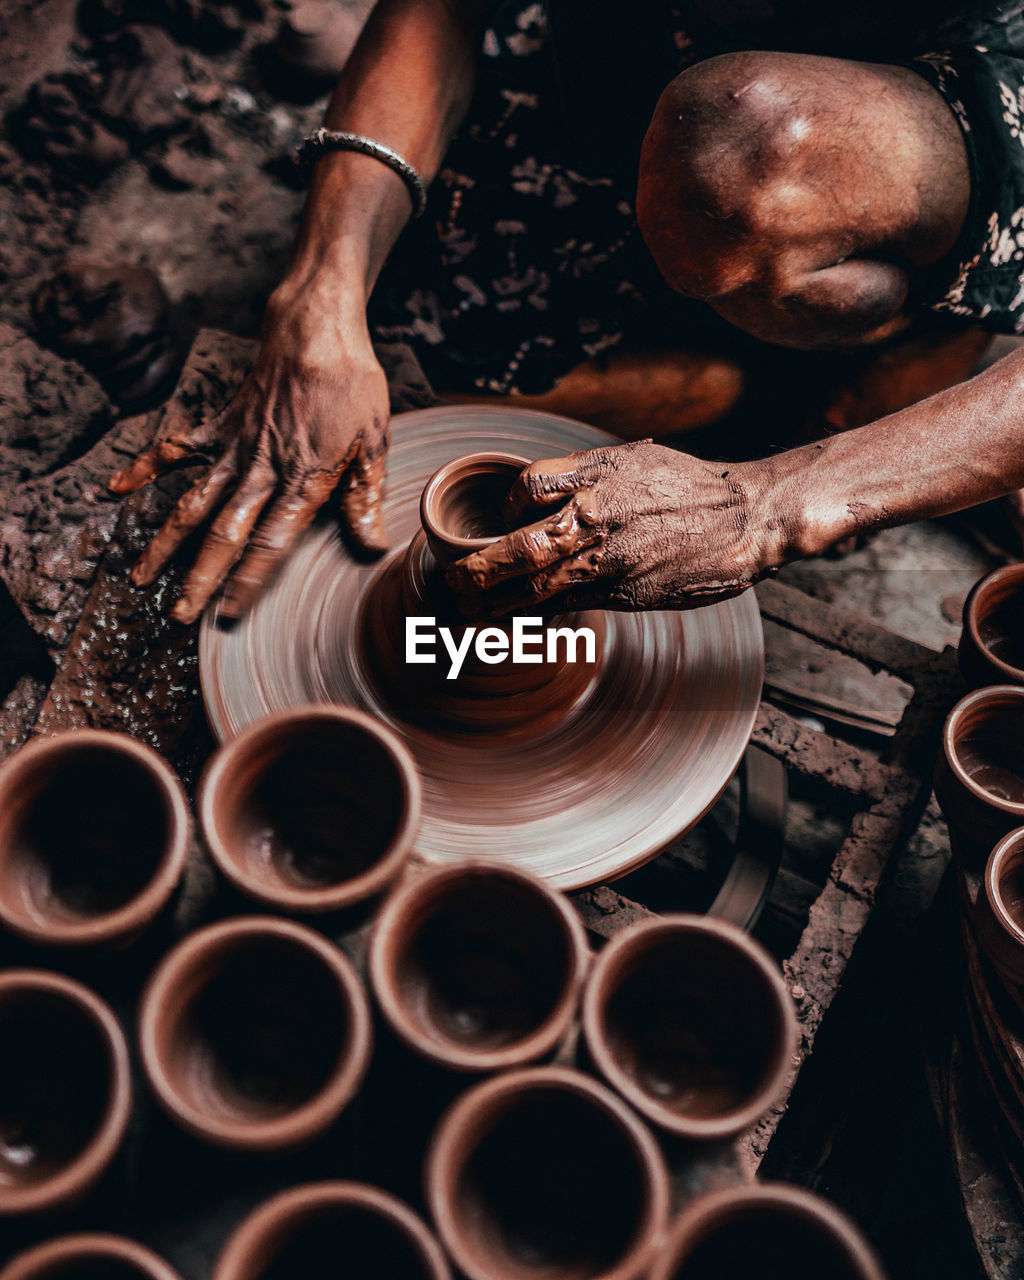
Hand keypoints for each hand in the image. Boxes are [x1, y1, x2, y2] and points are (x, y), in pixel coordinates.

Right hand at [109, 283, 389, 623]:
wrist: (315, 331)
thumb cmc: (350, 386)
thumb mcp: (373, 442)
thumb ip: (363, 497)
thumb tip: (371, 546)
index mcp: (302, 481)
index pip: (271, 545)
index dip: (247, 582)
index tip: (227, 613)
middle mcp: (261, 471)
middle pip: (224, 534)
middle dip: (199, 577)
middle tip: (178, 614)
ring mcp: (234, 448)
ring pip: (192, 503)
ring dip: (165, 542)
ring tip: (140, 576)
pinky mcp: (218, 425)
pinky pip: (175, 449)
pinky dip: (144, 467)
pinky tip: (117, 490)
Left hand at [446, 440, 780, 616]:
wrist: (747, 519)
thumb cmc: (688, 486)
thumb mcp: (632, 460)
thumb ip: (583, 475)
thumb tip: (535, 494)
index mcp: (597, 475)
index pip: (526, 489)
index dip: (505, 508)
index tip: (500, 521)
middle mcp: (598, 517)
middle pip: (520, 546)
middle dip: (479, 569)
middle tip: (453, 581)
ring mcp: (611, 560)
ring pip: (538, 587)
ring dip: (495, 602)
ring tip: (467, 610)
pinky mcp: (625, 593)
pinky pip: (569, 605)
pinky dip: (536, 613)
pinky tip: (516, 618)